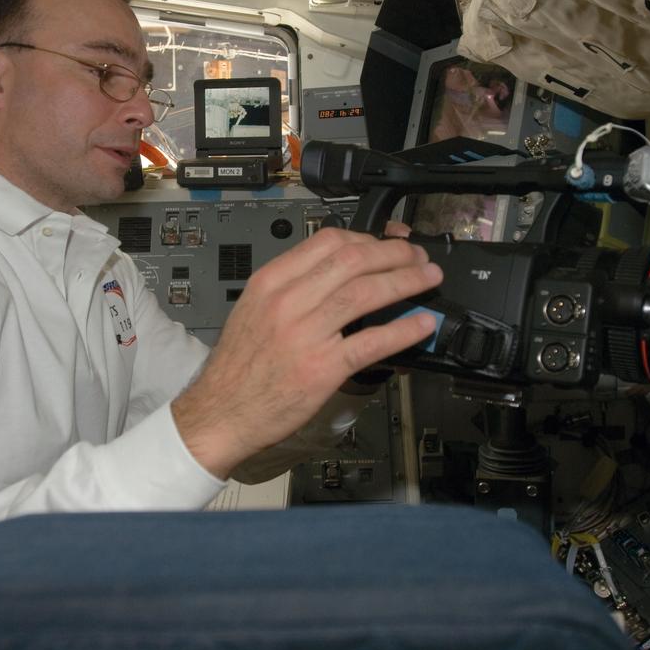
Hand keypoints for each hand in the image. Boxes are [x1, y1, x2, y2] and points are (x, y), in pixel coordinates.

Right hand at [171, 226, 440, 478]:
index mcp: (271, 281)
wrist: (221, 412)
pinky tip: (422, 324)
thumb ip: (293, 287)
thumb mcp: (255, 309)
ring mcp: (306, 333)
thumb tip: (341, 273)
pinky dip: (403, 330)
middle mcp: (288, 301)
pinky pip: (372, 342)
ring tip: (428, 278)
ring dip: (406, 281)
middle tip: (418, 257)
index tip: (388, 242)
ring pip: (366, 293)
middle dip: (394, 254)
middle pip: (353, 260)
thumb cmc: (238, 366)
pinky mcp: (322, 368)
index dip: (367, 237)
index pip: (327, 241)